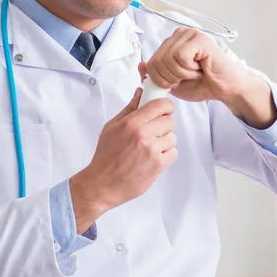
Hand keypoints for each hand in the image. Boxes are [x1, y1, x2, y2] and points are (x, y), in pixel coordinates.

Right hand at [69, 88, 176, 232]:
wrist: (103, 184)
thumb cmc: (106, 155)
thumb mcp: (112, 127)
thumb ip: (129, 109)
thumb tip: (140, 92)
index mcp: (132, 123)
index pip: (160, 105)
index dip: (165, 106)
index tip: (164, 109)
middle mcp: (144, 135)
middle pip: (169, 121)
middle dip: (163, 125)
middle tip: (153, 132)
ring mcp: (153, 150)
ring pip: (172, 137)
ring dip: (164, 141)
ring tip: (150, 147)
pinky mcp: (159, 165)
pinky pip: (173, 153)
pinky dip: (166, 155)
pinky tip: (153, 158)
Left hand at [139, 27, 245, 102]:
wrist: (226, 89)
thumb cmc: (202, 84)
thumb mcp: (172, 83)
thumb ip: (155, 75)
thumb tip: (141, 66)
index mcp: (172, 43)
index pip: (151, 62)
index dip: (161, 79)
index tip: (177, 81)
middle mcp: (180, 35)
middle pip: (157, 61)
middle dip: (171, 77)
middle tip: (189, 77)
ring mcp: (190, 34)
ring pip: (168, 59)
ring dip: (182, 73)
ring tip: (196, 71)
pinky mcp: (199, 39)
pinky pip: (180, 56)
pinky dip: (189, 68)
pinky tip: (201, 67)